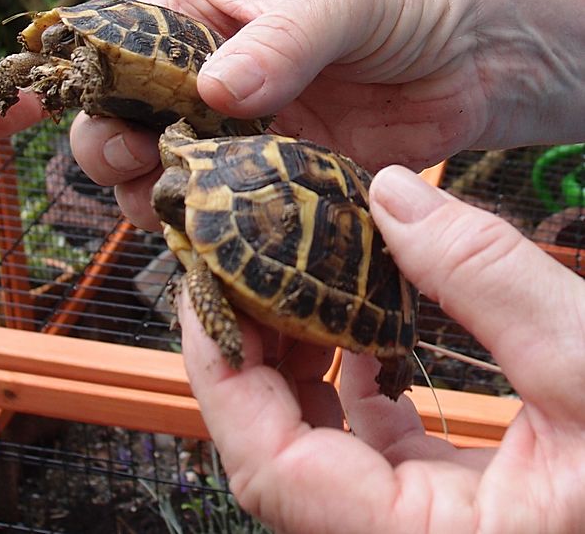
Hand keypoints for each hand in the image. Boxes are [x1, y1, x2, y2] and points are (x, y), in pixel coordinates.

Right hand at [0, 0, 584, 229]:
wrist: (478, 58)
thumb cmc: (410, 3)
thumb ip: (283, 38)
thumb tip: (217, 92)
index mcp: (199, 20)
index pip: (97, 45)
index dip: (34, 84)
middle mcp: (202, 82)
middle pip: (112, 124)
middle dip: (99, 150)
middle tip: (131, 160)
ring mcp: (230, 139)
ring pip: (153, 179)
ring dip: (146, 196)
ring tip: (176, 197)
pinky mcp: (267, 187)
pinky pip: (213, 215)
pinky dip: (199, 232)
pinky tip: (204, 237)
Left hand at [180, 165, 584, 532]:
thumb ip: (490, 280)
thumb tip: (391, 193)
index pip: (271, 467)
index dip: (221, 374)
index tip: (205, 289)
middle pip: (278, 453)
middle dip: (247, 354)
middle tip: (234, 264)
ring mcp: (425, 524)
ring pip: (316, 444)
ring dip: (293, 359)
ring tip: (285, 277)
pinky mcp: (449, 501)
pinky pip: (366, 440)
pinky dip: (349, 376)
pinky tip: (359, 318)